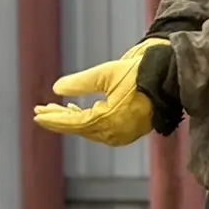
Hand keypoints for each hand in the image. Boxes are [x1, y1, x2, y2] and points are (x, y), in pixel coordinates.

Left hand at [34, 40, 168, 146]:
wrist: (171, 77)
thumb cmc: (141, 72)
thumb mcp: (107, 73)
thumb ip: (80, 82)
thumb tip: (56, 88)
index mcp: (109, 120)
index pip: (73, 123)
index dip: (54, 119)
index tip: (37, 115)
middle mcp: (114, 133)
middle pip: (78, 128)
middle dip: (58, 119)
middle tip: (39, 111)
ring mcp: (121, 135)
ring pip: (89, 129)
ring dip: (71, 120)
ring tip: (53, 110)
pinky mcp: (127, 132)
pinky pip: (100, 129)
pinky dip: (86, 121)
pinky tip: (76, 112)